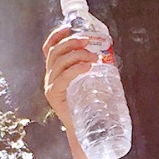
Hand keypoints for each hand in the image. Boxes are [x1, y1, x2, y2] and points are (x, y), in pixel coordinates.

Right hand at [42, 23, 94, 141]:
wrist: (87, 130)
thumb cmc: (91, 105)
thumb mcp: (90, 81)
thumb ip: (92, 67)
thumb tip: (109, 52)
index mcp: (56, 70)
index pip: (50, 48)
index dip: (57, 35)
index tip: (69, 27)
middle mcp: (50, 76)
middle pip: (55, 52)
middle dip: (72, 42)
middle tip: (89, 41)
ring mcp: (50, 86)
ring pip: (59, 62)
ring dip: (77, 55)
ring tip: (94, 58)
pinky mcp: (54, 96)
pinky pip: (62, 78)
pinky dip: (75, 70)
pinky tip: (87, 67)